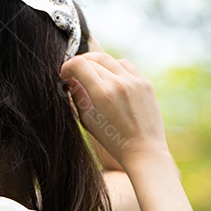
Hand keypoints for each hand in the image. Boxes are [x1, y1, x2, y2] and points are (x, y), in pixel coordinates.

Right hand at [60, 53, 167, 167]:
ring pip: (110, 59)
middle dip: (80, 64)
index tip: (65, 76)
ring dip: (97, 63)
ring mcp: (135, 81)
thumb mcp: (88, 121)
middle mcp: (119, 83)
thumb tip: (70, 80)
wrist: (144, 150)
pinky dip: (115, 67)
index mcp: (102, 93)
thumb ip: (77, 97)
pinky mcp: (146, 83)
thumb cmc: (113, 141)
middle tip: (75, 74)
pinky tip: (111, 77)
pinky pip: (126, 65)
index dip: (67, 67)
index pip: (79, 64)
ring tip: (93, 75)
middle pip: (93, 59)